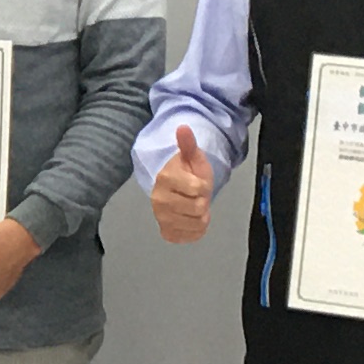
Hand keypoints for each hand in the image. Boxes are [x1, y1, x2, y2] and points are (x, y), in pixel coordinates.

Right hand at [151, 121, 214, 243]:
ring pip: (197, 224)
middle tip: (196, 196)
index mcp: (165, 178)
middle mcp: (159, 200)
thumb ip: (188, 144)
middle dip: (203, 201)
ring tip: (194, 207)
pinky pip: (191, 236)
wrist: (175, 191)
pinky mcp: (166, 232)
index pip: (199, 188)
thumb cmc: (187, 173)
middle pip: (198, 208)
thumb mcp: (192, 158)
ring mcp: (161, 218)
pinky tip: (191, 219)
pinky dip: (196, 230)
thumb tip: (183, 127)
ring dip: (201, 216)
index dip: (204, 185)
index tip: (198, 182)